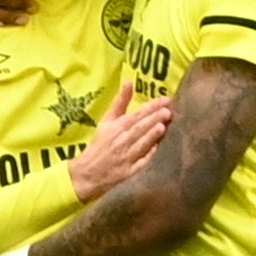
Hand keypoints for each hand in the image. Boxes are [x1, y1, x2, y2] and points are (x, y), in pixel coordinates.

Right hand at [73, 76, 173, 197]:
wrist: (88, 173)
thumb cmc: (100, 144)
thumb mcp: (106, 121)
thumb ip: (120, 102)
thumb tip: (129, 82)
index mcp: (116, 127)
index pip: (136, 115)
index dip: (151, 107)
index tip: (165, 99)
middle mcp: (121, 141)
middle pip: (138, 128)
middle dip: (153, 119)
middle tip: (168, 110)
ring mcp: (125, 157)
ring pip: (140, 144)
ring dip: (151, 135)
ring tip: (163, 125)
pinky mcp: (129, 172)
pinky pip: (140, 163)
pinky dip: (148, 155)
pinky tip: (158, 148)